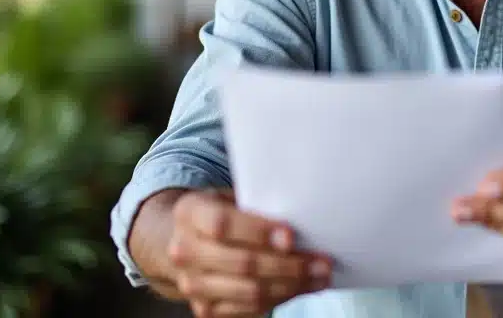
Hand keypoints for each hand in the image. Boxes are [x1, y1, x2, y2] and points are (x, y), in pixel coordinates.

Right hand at [168, 189, 331, 316]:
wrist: (180, 240)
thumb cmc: (217, 213)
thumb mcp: (227, 196)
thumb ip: (254, 205)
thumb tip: (301, 216)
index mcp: (189, 213)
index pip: (222, 225)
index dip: (258, 232)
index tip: (291, 236)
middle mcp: (185, 251)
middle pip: (241, 264)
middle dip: (288, 265)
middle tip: (321, 261)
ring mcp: (193, 284)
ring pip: (249, 292)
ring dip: (291, 286)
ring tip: (319, 277)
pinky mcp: (205, 308)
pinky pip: (249, 309)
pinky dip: (280, 298)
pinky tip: (302, 287)